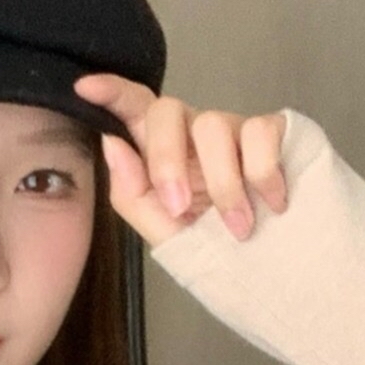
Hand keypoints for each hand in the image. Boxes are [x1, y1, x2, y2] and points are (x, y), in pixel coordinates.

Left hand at [73, 74, 287, 246]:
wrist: (280, 276)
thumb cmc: (223, 253)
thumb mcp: (167, 234)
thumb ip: (133, 194)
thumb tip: (111, 144)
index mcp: (166, 155)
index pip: (136, 111)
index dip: (112, 92)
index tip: (85, 88)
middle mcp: (196, 135)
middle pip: (168, 110)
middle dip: (167, 159)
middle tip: (179, 208)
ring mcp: (235, 131)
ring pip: (214, 125)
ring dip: (223, 184)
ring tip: (238, 227)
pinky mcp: (275, 133)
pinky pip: (260, 133)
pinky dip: (263, 174)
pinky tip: (273, 204)